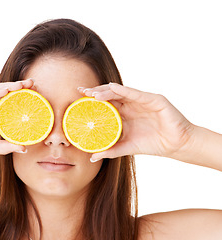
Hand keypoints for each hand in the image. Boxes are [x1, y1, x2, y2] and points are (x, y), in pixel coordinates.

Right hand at [0, 79, 32, 161]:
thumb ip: (4, 147)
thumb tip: (24, 149)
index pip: (9, 102)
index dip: (22, 98)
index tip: (38, 95)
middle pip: (3, 93)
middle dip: (18, 87)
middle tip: (33, 84)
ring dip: (7, 86)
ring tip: (21, 85)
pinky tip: (3, 91)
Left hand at [79, 83, 194, 160]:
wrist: (176, 145)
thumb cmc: (152, 143)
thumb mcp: (127, 147)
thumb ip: (111, 150)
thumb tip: (92, 157)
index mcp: (124, 113)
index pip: (105, 103)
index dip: (92, 100)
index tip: (77, 99)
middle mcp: (131, 104)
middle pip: (110, 95)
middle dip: (95, 93)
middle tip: (81, 92)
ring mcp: (142, 101)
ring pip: (121, 92)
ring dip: (106, 91)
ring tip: (92, 94)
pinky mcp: (154, 100)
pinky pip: (137, 94)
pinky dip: (125, 91)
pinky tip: (113, 89)